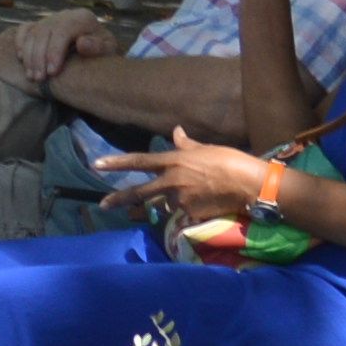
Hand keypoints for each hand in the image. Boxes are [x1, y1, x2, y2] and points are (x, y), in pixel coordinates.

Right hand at [0, 10, 101, 87]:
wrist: (99, 46)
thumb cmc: (103, 50)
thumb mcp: (108, 49)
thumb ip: (98, 47)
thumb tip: (82, 44)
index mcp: (82, 18)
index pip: (62, 31)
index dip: (54, 51)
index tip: (53, 72)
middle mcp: (64, 15)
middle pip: (44, 32)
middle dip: (39, 57)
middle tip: (40, 78)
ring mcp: (50, 19)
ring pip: (32, 33)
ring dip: (29, 56)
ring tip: (32, 76)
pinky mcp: (39, 24)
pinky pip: (24, 29)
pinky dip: (20, 43)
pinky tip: (21, 59)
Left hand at [109, 135, 290, 224]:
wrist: (248, 183)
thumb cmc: (228, 160)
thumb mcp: (204, 148)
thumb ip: (185, 144)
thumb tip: (176, 131)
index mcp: (173, 161)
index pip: (138, 161)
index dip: (117, 163)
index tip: (97, 165)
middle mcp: (172, 181)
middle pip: (140, 192)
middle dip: (119, 199)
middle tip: (103, 204)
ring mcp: (180, 200)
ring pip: (167, 203)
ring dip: (171, 200)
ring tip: (196, 192)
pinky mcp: (192, 215)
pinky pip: (185, 212)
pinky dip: (190, 208)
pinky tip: (206, 202)